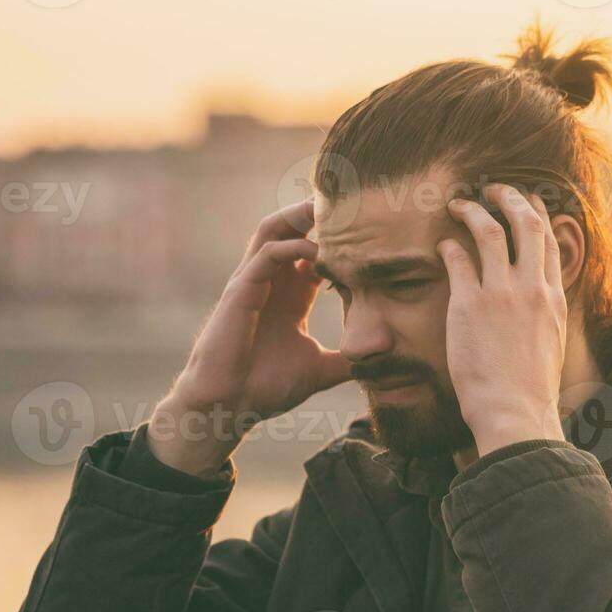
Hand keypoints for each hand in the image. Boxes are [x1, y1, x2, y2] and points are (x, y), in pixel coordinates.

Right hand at [150, 199, 350, 476]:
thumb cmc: (265, 388)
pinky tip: (319, 251)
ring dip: (301, 216)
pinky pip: (266, 254)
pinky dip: (293, 247)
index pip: (316, 252)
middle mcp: (272, 282)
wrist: (229, 407)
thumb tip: (382, 361)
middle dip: (320, 214)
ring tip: (334, 208)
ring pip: (274, 230)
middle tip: (356, 204)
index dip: (342, 240)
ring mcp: (253, 283)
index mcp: (290, 296)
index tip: (374, 233)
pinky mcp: (240, 291)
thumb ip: (347, 360)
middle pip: (293, 230)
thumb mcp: (319, 370)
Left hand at [438, 185, 567, 455]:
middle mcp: (531, 288)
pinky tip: (441, 245)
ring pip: (489, 231)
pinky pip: (457, 259)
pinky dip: (449, 246)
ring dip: (473, 209)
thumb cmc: (530, 390)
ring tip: (459, 203)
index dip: (537, 215)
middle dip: (510, 197)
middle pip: (526, 223)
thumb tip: (541, 307)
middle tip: (495, 188)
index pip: (549, 242)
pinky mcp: (469, 305)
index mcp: (553, 297)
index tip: (526, 204)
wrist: (515, 412)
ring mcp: (500, 293)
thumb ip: (546, 316)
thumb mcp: (552, 345)